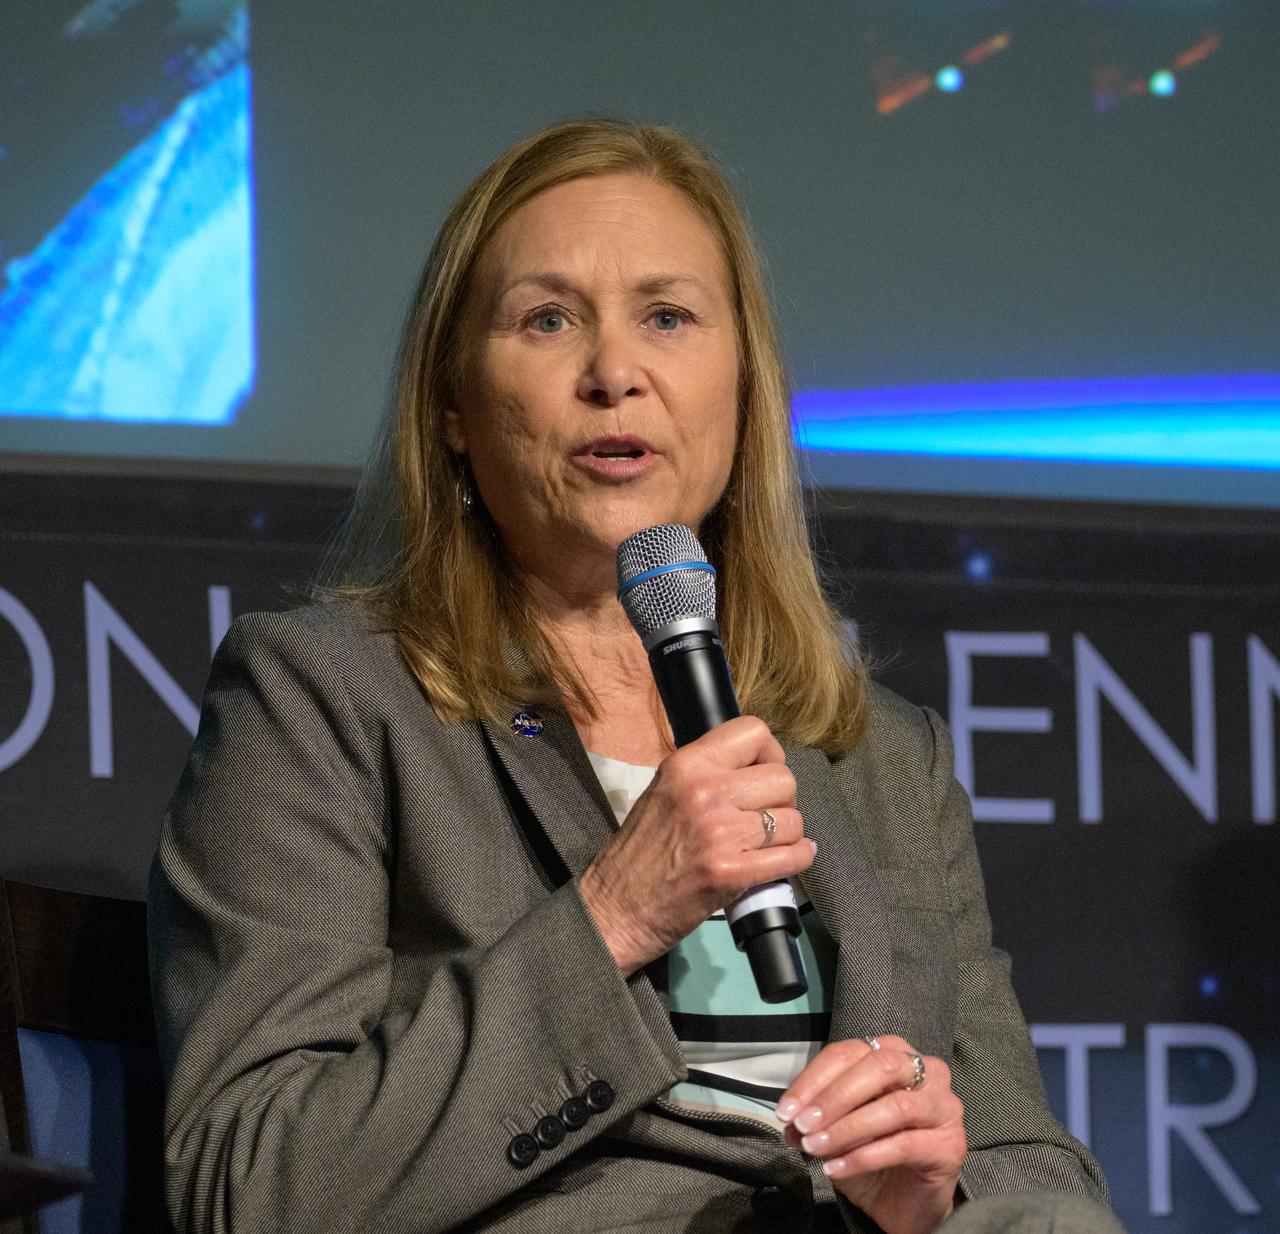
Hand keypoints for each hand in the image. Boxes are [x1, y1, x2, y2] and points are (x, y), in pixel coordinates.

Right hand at [579, 716, 814, 975]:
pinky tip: (788, 859)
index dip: (770, 754)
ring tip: (768, 842)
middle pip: (783, 778)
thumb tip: (755, 768)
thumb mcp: (664, 790)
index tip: (764, 774)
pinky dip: (798, 858)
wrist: (616, 907)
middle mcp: (705, 791)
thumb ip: (706, 774)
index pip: (754, 732)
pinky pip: (793, 856)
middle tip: (766, 815)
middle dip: (783, 799)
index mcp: (687, 764)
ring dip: (788, 833)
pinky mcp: (732, 873)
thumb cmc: (639, 852)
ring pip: (792, 819)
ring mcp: (720, 833)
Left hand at [778, 1036, 965, 1233]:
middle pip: (878, 1067)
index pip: (849, 1053)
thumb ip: (816, 1119)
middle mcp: (927, 1071)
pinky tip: (836, 1169)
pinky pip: (903, 1145)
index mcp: (894, 1054)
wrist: (906, 1205)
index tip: (786, 1109)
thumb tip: (789, 1122)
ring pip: (894, 1106)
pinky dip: (863, 1156)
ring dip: (847, 1128)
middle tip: (803, 1124)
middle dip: (834, 1096)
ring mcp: (943, 1107)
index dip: (814, 1078)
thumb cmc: (873, 1155)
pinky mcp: (950, 1145)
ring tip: (816, 1147)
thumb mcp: (836, 1132)